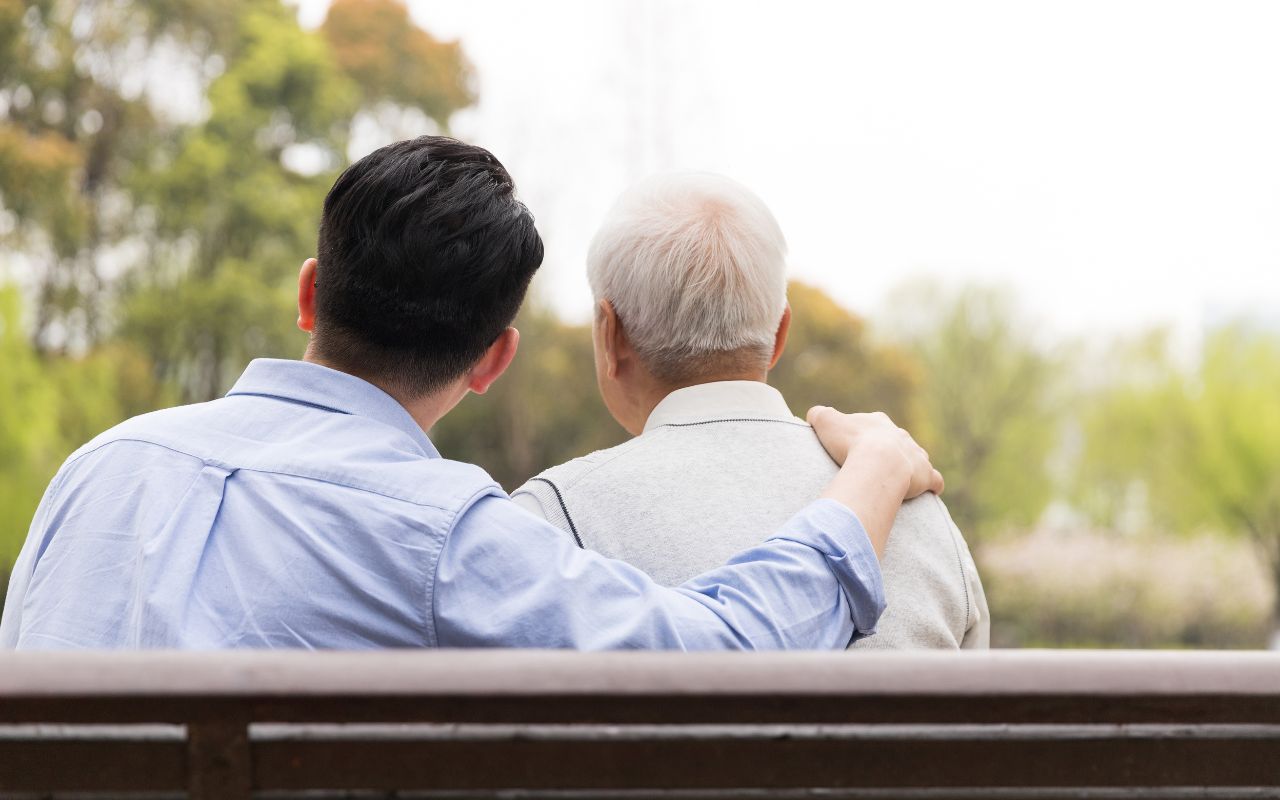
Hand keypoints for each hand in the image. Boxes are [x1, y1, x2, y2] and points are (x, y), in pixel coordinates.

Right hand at [807, 407, 943, 499]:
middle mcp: (901, 436)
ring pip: (918, 458)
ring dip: (912, 467)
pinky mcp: (926, 476)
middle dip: (889, 451)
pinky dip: (932, 485)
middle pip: (897, 441)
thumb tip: (814, 414)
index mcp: (879, 423)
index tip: (855, 446)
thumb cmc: (850, 443)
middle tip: (874, 467)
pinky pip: (934, 480)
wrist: (879, 463)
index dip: (865, 435)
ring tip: (899, 481)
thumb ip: (819, 415)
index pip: (874, 425)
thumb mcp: (825, 422)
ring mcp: (917, 455)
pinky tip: (929, 492)